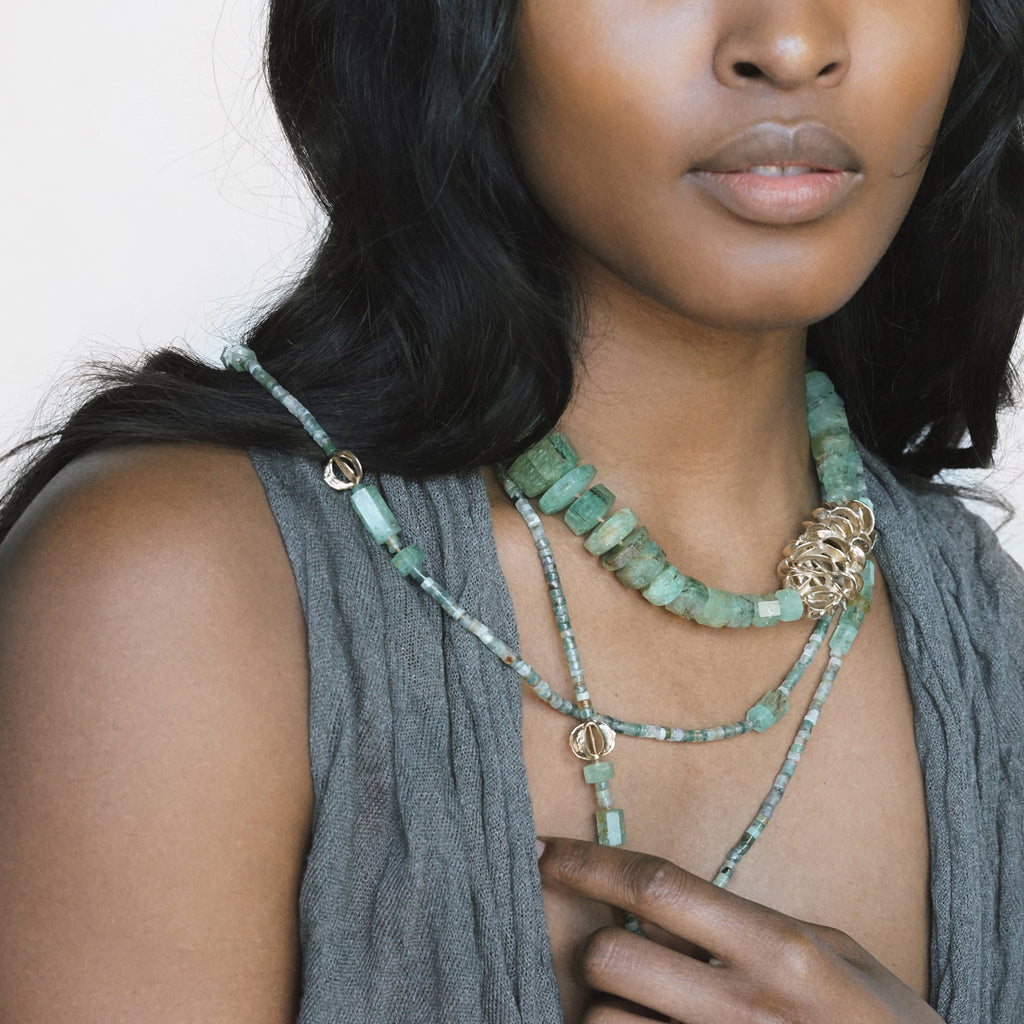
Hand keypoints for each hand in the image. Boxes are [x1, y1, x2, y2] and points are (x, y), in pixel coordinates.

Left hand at [536, 837, 942, 1023]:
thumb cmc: (878, 1022)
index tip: (543, 851)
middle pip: (614, 956)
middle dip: (599, 951)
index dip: (589, 863)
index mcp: (778, 947)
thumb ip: (753, 922)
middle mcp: (744, 1005)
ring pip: (605, 1023)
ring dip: (608, 1013)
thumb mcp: (834, 951)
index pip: (659, 886)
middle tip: (617, 956)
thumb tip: (666, 900)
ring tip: (644, 1010)